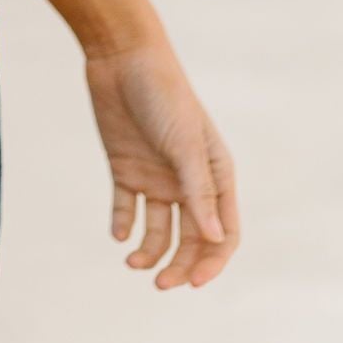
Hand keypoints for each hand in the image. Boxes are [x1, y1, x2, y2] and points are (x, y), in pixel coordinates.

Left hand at [85, 36, 239, 289]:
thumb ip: (198, 191)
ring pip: (158, 230)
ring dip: (149, 252)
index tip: (193, 283)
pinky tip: (118, 234)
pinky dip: (123, 225)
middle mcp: (188, 181)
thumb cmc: (163, 95)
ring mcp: (156, 176)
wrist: (121, 57)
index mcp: (215, 175)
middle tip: (160, 284)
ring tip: (131, 262)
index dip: (212, 262)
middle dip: (179, 265)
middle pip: (190, 239)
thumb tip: (215, 240)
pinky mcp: (125, 168)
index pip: (223, 233)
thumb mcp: (183, 144)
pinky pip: (126, 208)